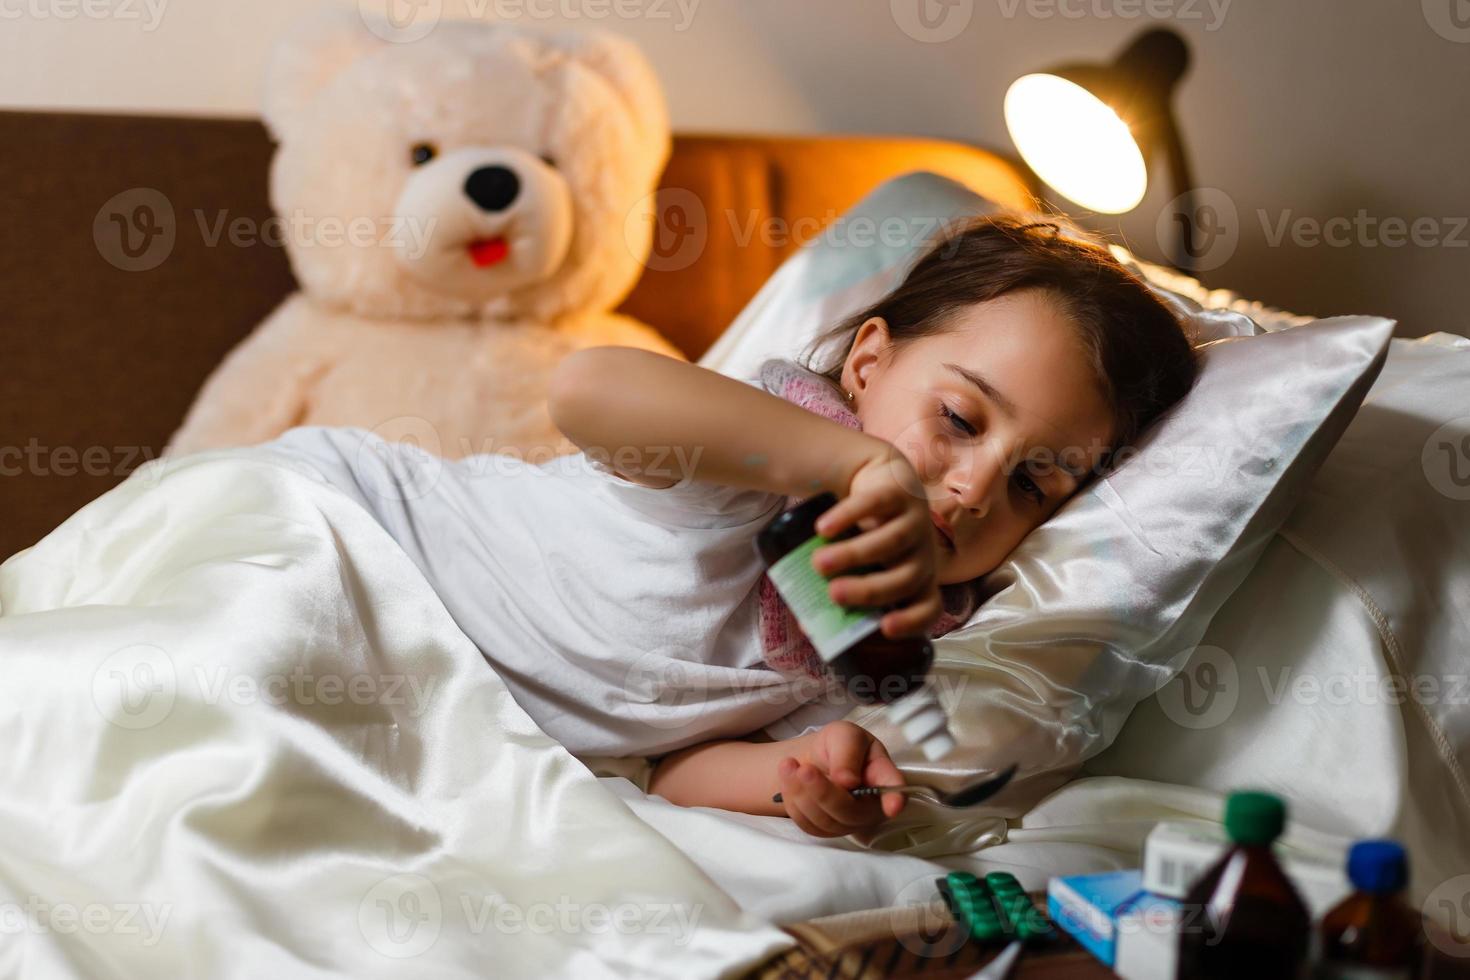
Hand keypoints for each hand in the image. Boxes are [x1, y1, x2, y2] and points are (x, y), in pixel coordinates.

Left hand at [776, 721, 905, 840]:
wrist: (812, 760)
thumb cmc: (836, 745)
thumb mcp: (843, 734)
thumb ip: (848, 751)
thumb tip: (847, 782)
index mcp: (882, 775)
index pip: (894, 789)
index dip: (895, 800)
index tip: (892, 806)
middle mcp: (871, 804)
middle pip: (850, 811)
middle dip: (823, 791)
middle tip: (804, 769)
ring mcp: (850, 822)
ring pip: (826, 821)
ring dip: (802, 792)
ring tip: (788, 765)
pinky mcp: (828, 831)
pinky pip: (809, 825)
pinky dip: (794, 801)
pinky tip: (790, 780)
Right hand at [811, 449, 942, 638]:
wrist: (876, 482)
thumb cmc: (864, 538)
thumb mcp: (861, 569)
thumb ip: (842, 592)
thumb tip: (806, 627)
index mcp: (918, 581)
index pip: (929, 608)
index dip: (913, 621)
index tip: (884, 627)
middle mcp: (923, 554)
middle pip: (906, 578)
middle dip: (870, 590)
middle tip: (833, 594)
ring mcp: (916, 521)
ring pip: (892, 542)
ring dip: (853, 555)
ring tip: (818, 562)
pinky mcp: (899, 491)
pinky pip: (876, 504)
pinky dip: (847, 516)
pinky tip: (822, 528)